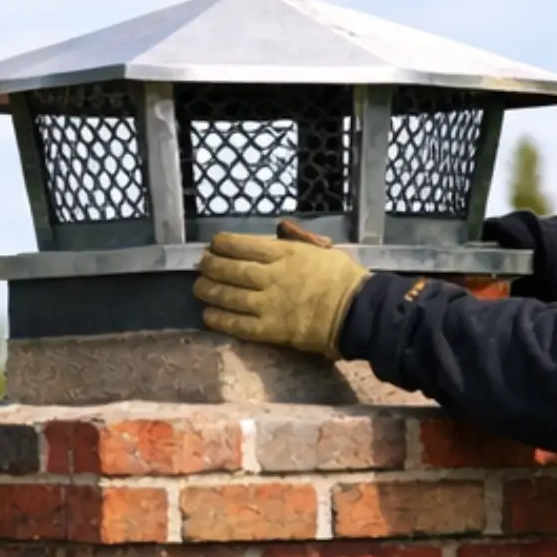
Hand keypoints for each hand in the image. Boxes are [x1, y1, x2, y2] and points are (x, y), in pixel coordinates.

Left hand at [193, 222, 370, 357]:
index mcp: (286, 254)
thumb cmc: (343, 278)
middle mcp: (273, 276)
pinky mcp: (272, 329)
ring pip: (230, 296)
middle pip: (232, 270)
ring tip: (199, 287)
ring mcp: (270, 304)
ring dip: (210, 291)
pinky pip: (239, 324)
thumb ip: (297, 238)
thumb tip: (280, 226)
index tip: (213, 244)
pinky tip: (208, 316)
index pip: (245, 245)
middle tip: (200, 265)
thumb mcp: (323, 248)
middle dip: (212, 266)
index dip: (224, 244)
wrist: (358, 311)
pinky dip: (220, 319)